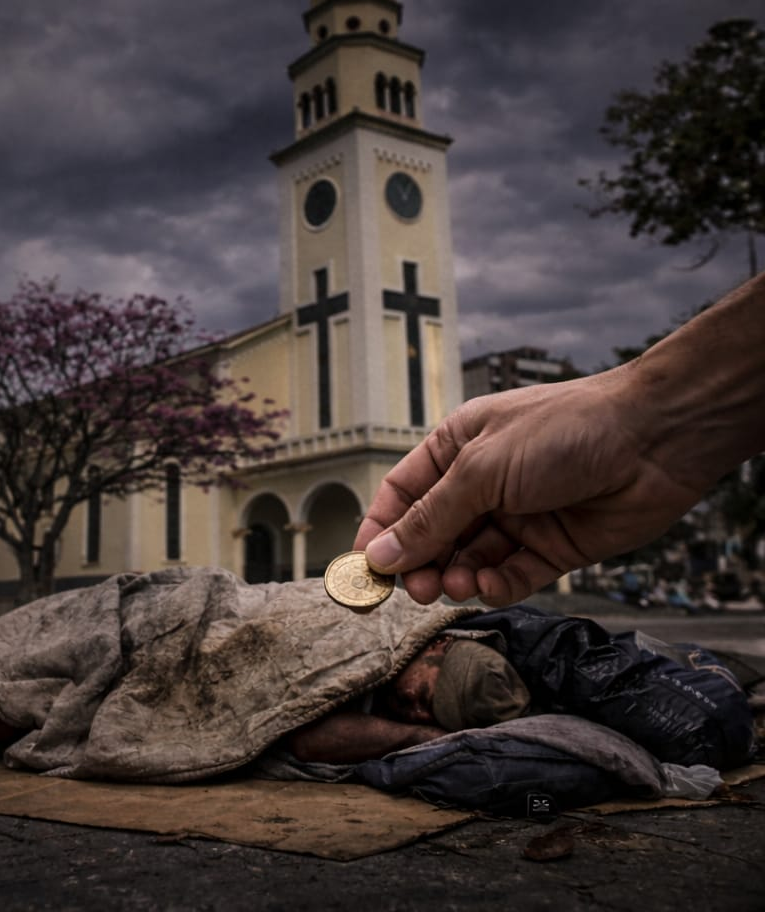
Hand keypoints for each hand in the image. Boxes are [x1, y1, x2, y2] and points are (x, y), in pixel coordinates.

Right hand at [354, 366, 707, 606]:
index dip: (380, 530)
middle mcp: (483, 483)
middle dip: (419, 562)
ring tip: (454, 585)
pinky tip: (492, 585)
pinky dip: (496, 586)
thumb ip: (431, 518)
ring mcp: (517, 516)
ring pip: (469, 560)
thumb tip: (381, 555)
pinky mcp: (551, 547)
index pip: (402, 494)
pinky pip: (511, 576)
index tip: (363, 569)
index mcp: (456, 448)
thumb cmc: (564, 430)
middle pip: (432, 534)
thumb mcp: (482, 470)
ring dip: (456, 576)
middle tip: (414, 589)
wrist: (655, 439)